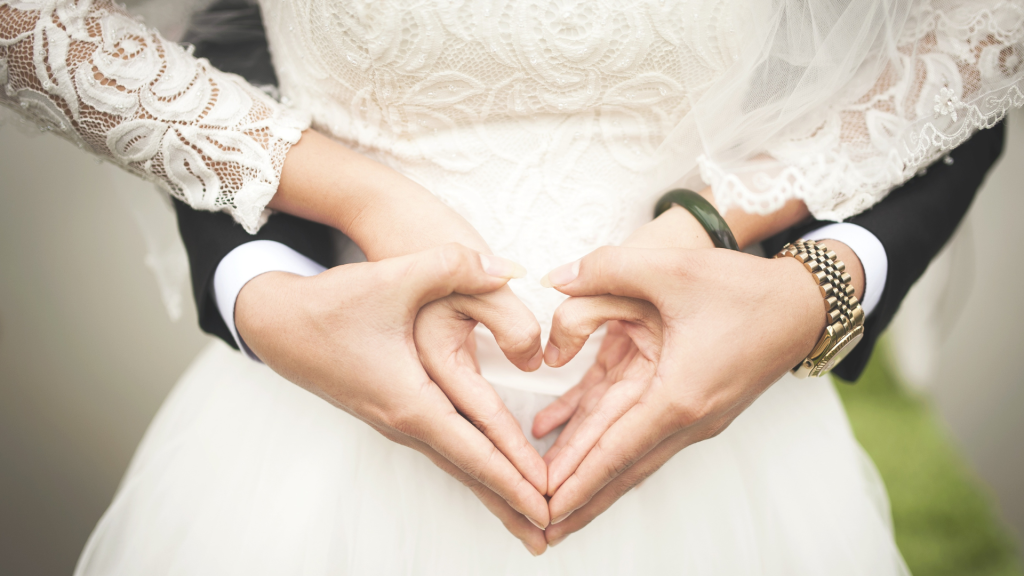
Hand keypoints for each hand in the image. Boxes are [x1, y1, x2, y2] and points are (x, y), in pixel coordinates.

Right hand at [235, 243, 549, 553]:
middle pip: (468, 472)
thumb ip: (456, 266)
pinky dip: (473, 467)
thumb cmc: (332, 304)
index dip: (514, 477)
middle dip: (510, 502)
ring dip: (493, 490)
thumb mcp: (395, 277)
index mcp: (410, 400)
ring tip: (526, 517)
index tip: (548, 504)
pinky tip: (489, 474)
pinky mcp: (393, 411)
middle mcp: (404, 421)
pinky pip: (444, 448)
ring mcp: (396, 421)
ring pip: (456, 464)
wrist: (277, 322)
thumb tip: (512, 270)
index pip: (474, 451)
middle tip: (550, 534)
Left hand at [535, 246, 829, 545]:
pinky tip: (565, 432)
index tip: (545, 509)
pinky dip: (603, 437)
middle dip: (579, 498)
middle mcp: (687, 418)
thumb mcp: (671, 267)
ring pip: (629, 454)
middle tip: (538, 526)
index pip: (615, 451)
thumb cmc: (744, 289)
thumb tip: (554, 280)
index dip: (576, 480)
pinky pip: (638, 428)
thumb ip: (606, 268)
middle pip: (620, 468)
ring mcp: (692, 416)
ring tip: (552, 501)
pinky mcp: (691, 404)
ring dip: (590, 476)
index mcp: (679, 396)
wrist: (803, 305)